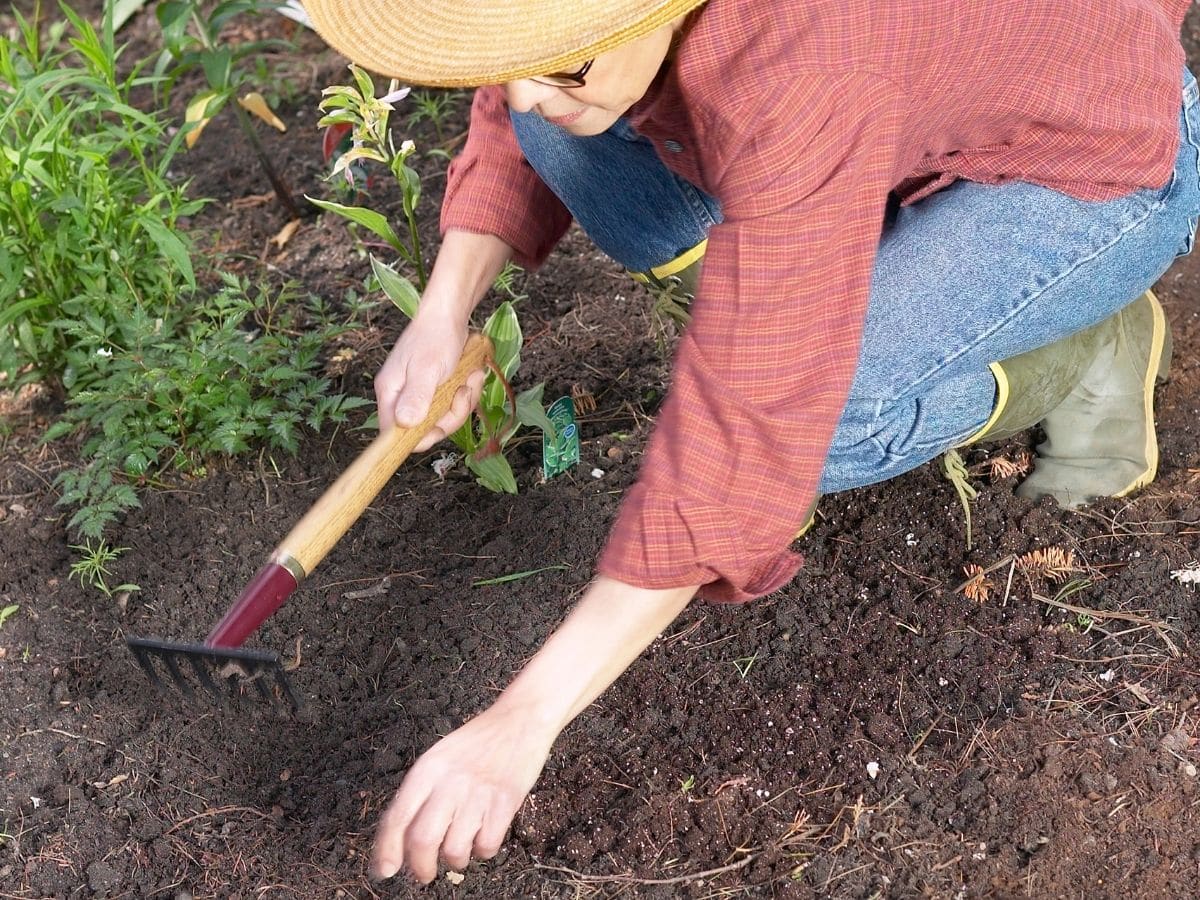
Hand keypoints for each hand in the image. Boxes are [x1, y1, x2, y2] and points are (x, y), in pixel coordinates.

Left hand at [370, 703, 553, 882]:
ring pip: (454, 850)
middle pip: (422, 841)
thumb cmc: (477, 743)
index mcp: (428, 769)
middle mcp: (449, 782)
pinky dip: (483, 851)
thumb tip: (403, 840)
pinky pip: (486, 846)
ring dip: (455, 861)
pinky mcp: (505, 802)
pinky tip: (484, 836)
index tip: (385, 871)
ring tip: (460, 849)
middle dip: (420, 868)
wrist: (519, 720)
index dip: (386, 849)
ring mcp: (478, 793)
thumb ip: (422, 793)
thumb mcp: (440, 757)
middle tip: (424, 874)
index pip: (397, 816)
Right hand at [373, 306, 484, 451]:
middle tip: (462, 391)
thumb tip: (405, 425)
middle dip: (451, 414)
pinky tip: (472, 374)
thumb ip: (416, 397)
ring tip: (470, 376)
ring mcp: (420, 393)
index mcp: (391, 393)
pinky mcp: (436, 389)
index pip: (393, 433)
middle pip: (425, 429)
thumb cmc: (435, 338)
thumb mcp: (427, 369)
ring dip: (463, 400)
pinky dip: (467, 392)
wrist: (450, 314)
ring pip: (444, 417)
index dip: (417, 438)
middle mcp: (402, 397)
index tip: (439, 427)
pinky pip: (453, 404)